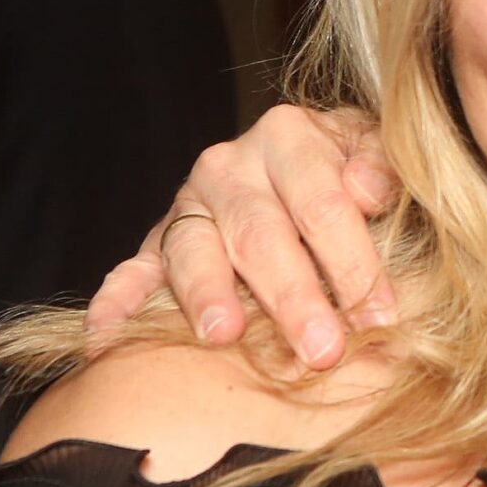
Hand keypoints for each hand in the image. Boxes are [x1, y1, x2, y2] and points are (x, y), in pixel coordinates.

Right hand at [86, 106, 397, 369]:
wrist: (305, 155)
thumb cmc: (353, 167)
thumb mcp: (376, 151)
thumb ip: (381, 167)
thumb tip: (366, 190)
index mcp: (288, 136)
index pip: (322, 205)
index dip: (354, 263)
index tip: (380, 315)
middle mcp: (229, 165)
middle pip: (261, 235)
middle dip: (293, 297)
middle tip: (321, 350)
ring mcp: (188, 204)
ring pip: (194, 251)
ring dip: (208, 297)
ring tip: (223, 337)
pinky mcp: (156, 241)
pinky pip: (132, 270)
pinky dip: (117, 301)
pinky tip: (106, 335)